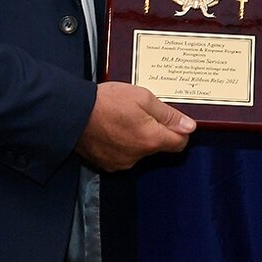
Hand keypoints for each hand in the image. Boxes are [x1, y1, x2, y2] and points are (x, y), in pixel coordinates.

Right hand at [75, 81, 193, 170]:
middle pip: (160, 146)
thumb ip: (168, 114)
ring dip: (137, 137)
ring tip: (123, 118)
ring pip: (141, 151)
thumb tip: (189, 126)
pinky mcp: (108, 164)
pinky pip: (124, 155)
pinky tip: (112, 128)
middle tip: (141, 112)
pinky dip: (122, 144)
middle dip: (156, 131)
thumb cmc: (105, 103)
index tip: (171, 119)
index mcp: (151, 139)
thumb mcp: (142, 97)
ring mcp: (122, 162)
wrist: (72, 114)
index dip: (179, 129)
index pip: (180, 142)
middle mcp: (139, 156)